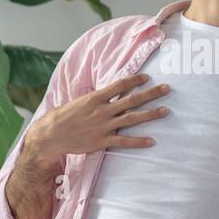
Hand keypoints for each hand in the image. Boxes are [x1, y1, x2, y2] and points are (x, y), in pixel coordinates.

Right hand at [27, 72, 169, 162]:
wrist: (51, 135)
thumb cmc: (62, 117)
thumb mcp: (77, 102)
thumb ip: (94, 98)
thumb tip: (105, 93)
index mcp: (95, 98)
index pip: (120, 85)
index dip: (135, 80)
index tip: (148, 77)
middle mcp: (102, 110)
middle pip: (132, 99)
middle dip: (151, 93)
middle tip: (167, 89)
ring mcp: (104, 126)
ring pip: (132, 118)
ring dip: (151, 114)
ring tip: (165, 111)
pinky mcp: (102, 141)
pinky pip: (124, 140)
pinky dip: (138, 141)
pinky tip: (151, 140)